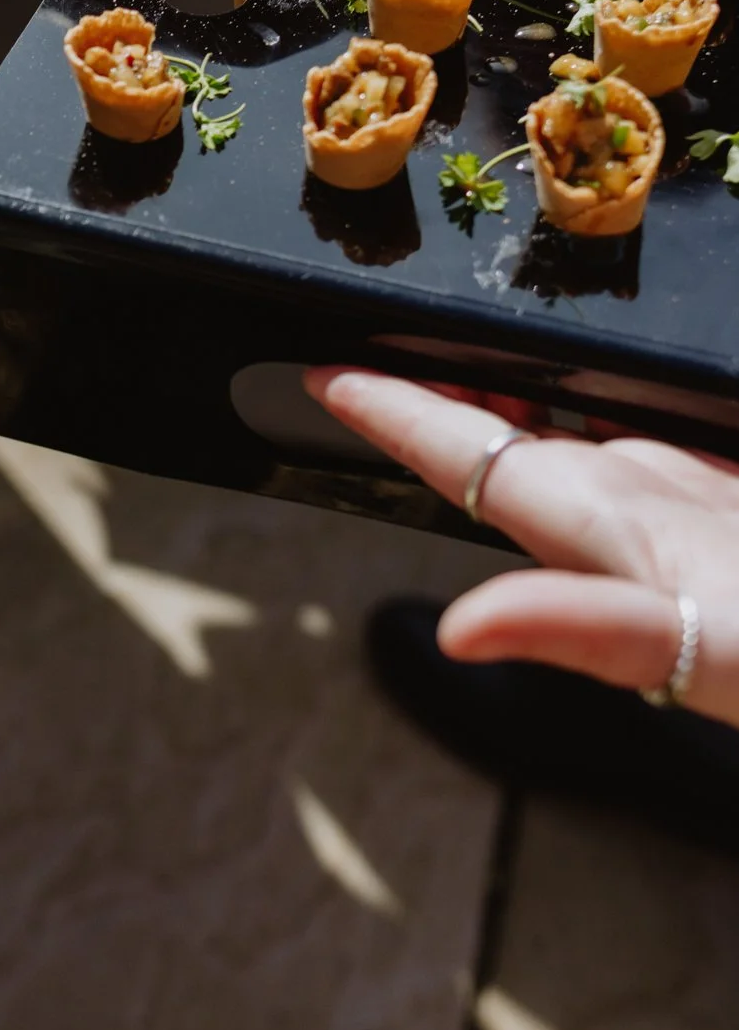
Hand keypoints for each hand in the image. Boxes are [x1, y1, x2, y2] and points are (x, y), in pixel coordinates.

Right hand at [306, 368, 738, 728]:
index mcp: (605, 505)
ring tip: (451, 414)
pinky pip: (622, 453)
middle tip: (364, 388)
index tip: (329, 376)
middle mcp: (636, 474)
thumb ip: (574, 626)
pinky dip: (575, 446)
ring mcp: (681, 475)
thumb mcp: (696, 653)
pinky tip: (586, 461)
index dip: (389, 409)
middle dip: (430, 406)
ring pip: (566, 436)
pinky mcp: (720, 489)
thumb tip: (456, 630)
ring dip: (501, 424)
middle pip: (506, 429)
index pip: (467, 445)